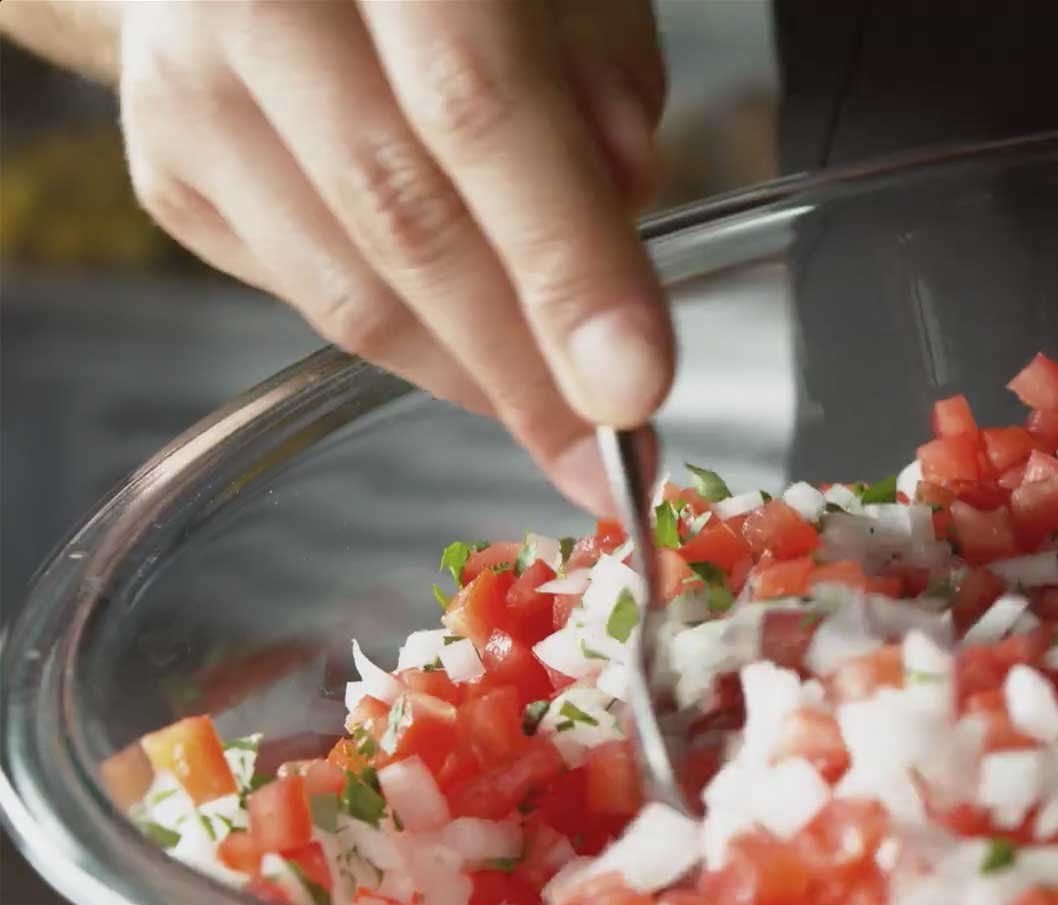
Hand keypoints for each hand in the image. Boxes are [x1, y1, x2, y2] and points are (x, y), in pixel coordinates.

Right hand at [114, 0, 671, 515]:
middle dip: (523, 359)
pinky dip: (416, 349)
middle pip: (401, 214)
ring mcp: (190, 91)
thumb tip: (623, 204)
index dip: (565, 257)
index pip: (478, 108)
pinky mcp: (167, 175)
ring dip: (475, 375)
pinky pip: (312, 302)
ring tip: (565, 419)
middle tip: (609, 452)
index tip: (635, 384)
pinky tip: (483, 353)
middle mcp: (256, 2)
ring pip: (348, 288)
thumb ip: (603, 76)